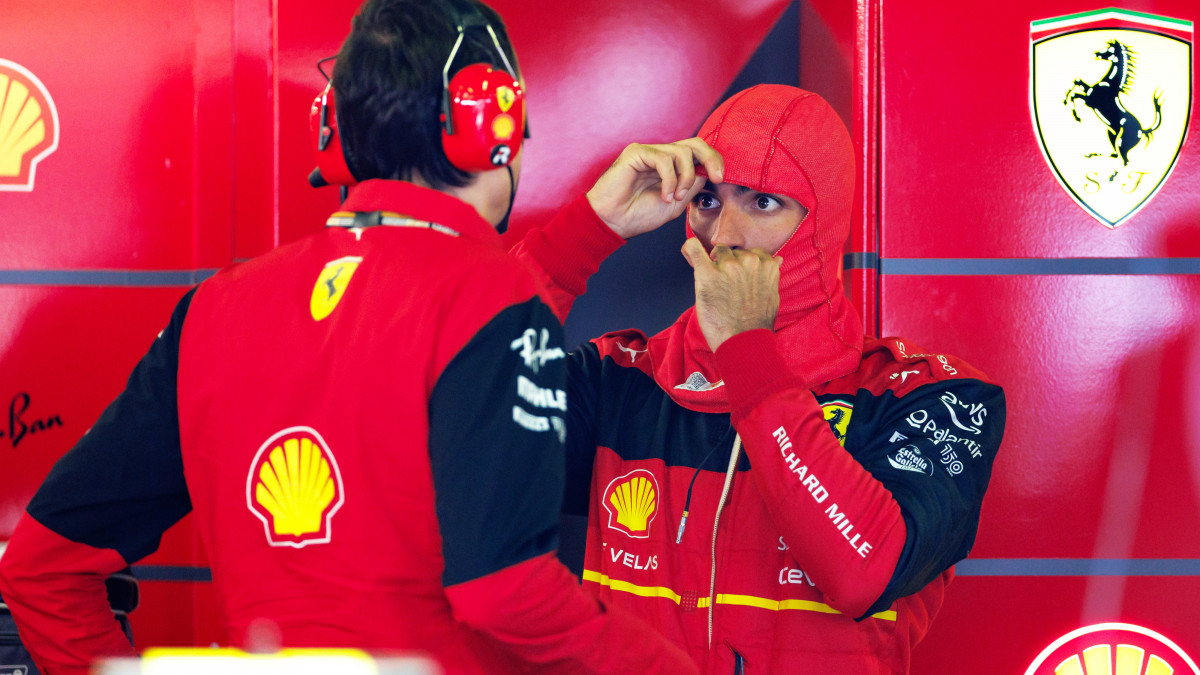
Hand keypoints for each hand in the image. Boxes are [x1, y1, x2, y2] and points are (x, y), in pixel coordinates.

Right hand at [586, 138, 723, 239]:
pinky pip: (664, 159)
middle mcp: (661, 156)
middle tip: (716, 177)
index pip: (698, 153)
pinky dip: (670, 180)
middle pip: (695, 143)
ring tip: (674, 197)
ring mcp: (649, 152)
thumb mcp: (676, 203)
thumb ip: (692, 186)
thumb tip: (710, 172)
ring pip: (682, 152)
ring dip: (685, 178)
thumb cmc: (638, 215)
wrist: (612, 222)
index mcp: (671, 167)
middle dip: (711, 158)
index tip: (720, 178)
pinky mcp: (636, 153)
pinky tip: (664, 195)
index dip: (714, 160)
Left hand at [680, 238, 779, 351]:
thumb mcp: (772, 295)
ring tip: (715, 284)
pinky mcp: (708, 274)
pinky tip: (689, 251)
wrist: (742, 342)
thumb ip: (771, 274)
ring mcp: (728, 266)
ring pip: (718, 251)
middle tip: (726, 285)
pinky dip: (690, 249)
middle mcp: (749, 261)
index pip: (752, 252)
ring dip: (715, 263)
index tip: (738, 275)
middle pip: (734, 252)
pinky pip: (694, 250)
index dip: (743, 263)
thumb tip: (779, 259)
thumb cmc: (757, 323)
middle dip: (729, 264)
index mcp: (766, 264)